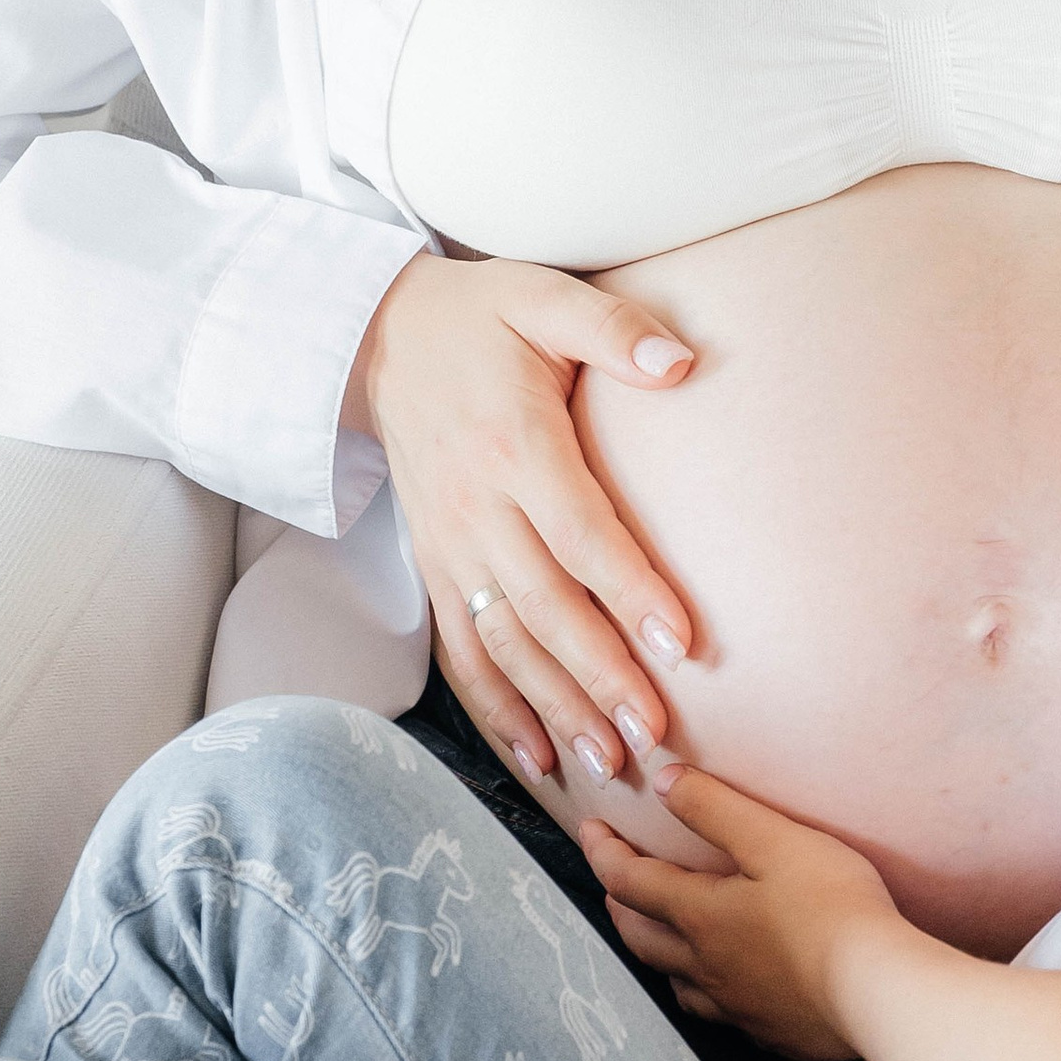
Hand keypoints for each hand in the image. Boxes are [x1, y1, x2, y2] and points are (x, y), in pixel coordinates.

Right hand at [346, 253, 696, 793]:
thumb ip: (612, 328)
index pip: (580, 532)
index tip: (680, 644)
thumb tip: (680, 361)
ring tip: (607, 763)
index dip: (629, 590)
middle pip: (544, 606)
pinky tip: (538, 756)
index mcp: (513, 444)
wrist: (379, 338)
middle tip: (652, 733)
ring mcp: (449, 545)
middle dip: (599, 676)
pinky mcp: (434, 566)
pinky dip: (498, 708)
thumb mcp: (544, 297)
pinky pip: (462, 650)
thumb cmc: (480, 317)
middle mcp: (477, 507)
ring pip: (503, 642)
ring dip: (554, 707)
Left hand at [576, 768, 899, 1060]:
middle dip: (620, 905)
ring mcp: (737, 1006)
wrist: (879, 991)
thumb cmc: (831, 907)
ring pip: (677, 983)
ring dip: (658, 956)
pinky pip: (724, 1014)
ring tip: (662, 938)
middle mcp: (706, 966)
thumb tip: (664, 782)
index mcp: (701, 916)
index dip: (604, 852)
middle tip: (615, 883)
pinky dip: (710, 994)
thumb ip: (715, 809)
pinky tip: (729, 989)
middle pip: (641, 938)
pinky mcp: (772, 1032)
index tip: (591, 829)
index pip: (630, 882)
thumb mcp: (773, 840)